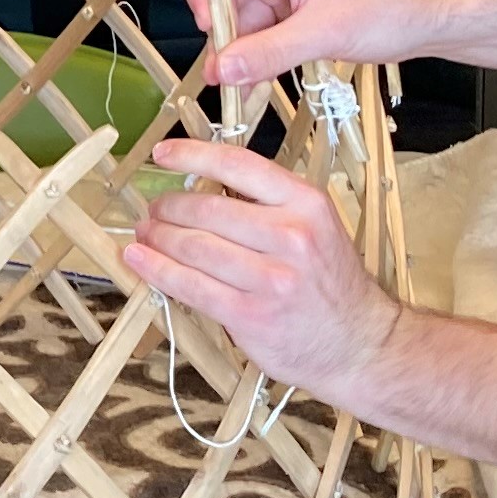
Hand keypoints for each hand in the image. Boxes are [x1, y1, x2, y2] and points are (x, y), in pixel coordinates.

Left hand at [121, 140, 402, 410]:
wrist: (358, 343)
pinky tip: (139, 260)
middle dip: (168, 208)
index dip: (191, 155)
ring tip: (144, 234)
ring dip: (157, 238)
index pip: (237, 165)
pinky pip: (190, 287)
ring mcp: (269, 278)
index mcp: (306, 203)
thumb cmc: (329, 282)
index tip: (163, 154)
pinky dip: (157, 271)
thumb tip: (203, 188)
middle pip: (206, 210)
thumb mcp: (315, 225)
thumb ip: (267, 204)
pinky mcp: (249, 315)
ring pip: (193, 248)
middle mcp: (290, 235)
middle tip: (152, 211)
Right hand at [207, 0, 438, 87]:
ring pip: (241, 18)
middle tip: (224, 70)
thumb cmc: (390, 3)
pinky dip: (257, 56)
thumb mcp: (324, 30)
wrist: (429, 17)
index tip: (206, 29)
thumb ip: (268, 51)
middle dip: (223, 31)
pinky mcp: (294, 13)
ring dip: (239, 50)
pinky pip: (261, 34)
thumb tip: (222, 69)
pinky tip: (255, 80)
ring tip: (241, 83)